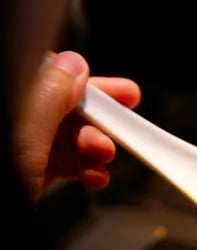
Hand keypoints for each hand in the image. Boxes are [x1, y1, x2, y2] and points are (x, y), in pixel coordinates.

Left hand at [11, 50, 140, 203]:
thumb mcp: (23, 139)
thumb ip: (48, 97)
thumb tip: (73, 67)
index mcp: (5, 105)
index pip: (41, 74)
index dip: (80, 81)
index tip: (118, 93)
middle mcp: (9, 124)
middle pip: (56, 107)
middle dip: (94, 120)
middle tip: (125, 126)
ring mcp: (15, 151)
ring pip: (61, 138)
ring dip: (92, 147)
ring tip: (104, 158)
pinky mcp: (22, 176)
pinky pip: (58, 164)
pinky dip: (82, 169)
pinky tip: (95, 176)